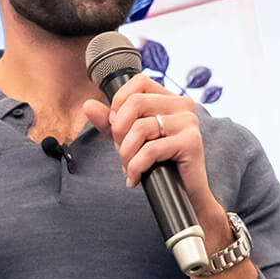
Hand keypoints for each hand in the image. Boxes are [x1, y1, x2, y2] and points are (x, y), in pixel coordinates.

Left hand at [83, 74, 221, 221]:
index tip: (117, 127)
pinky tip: (135, 179)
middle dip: (119, 131)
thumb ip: (110, 122)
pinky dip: (135, 167)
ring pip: (140, 127)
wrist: (185, 197)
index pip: (139, 81)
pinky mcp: (191, 142)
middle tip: (122, 152)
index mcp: (170, 99)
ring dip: (126, 153)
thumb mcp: (129, 139)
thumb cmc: (159, 166)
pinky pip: (150, 150)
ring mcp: (189, 122)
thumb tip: (88, 105)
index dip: (119, 102)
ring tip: (129, 167)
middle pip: (136, 103)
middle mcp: (183, 105)